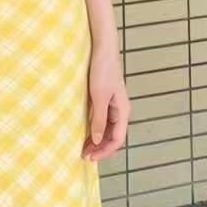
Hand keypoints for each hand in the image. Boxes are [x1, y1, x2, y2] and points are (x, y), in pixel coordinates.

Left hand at [82, 40, 128, 161]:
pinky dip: (95, 129)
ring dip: (97, 140)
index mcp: (123, 111)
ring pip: (108, 130)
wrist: (103, 48)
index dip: (105, 151)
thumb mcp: (99, 97)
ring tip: (83, 148)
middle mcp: (121, 111)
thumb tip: (97, 141)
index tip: (90, 158)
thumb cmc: (102, 70)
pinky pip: (103, 120)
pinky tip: (86, 133)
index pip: (117, 140)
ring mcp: (114, 105)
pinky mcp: (106, 99)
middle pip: (113, 137)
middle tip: (84, 156)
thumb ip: (99, 119)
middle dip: (100, 148)